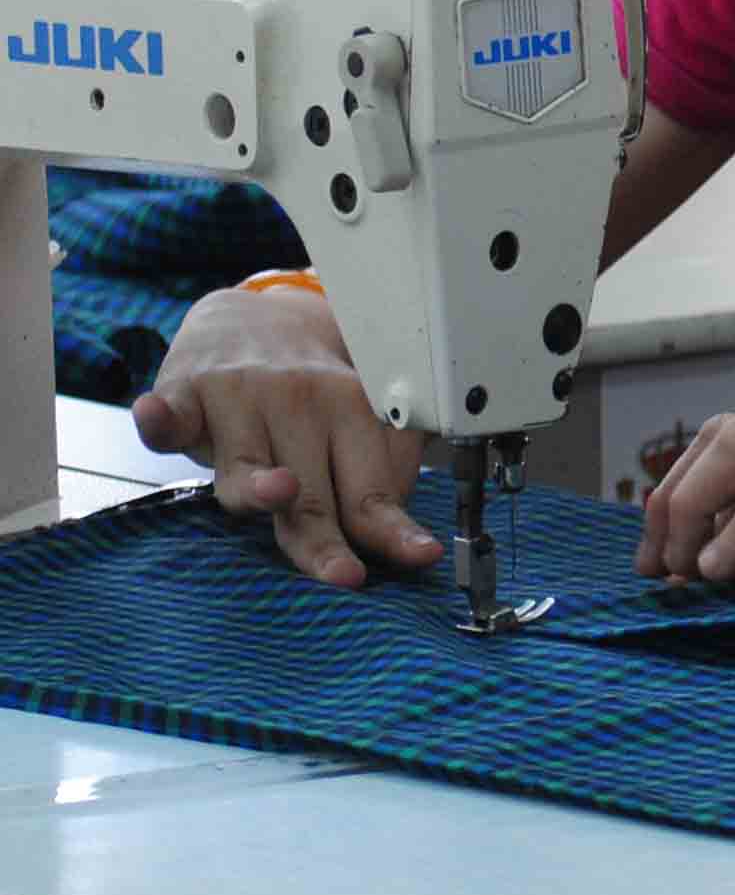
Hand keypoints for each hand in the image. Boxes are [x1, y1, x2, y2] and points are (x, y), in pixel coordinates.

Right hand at [132, 288, 439, 588]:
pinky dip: (160, 417)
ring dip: (257, 481)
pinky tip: (156, 416)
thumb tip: (393, 527)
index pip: (368, 488)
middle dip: (324, 538)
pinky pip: (170, 411)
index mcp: (350, 411)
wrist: (249, 320)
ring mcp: (237, 396)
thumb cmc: (303, 393)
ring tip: (278, 490)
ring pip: (244, 460)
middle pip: (308, 493)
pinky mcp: (183, 393)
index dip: (390, 530)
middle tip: (346, 574)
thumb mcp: (353, 421)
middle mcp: (298, 401)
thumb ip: (376, 471)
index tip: (418, 556)